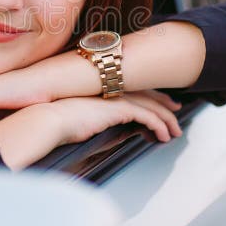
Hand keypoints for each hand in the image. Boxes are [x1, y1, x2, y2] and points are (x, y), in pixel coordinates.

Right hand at [51, 89, 182, 144]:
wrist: (49, 120)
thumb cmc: (58, 122)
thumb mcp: (81, 119)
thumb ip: (97, 120)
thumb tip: (109, 130)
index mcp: (102, 88)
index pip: (133, 90)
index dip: (149, 96)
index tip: (161, 102)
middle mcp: (112, 89)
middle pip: (147, 94)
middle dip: (164, 103)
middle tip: (176, 110)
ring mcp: (116, 97)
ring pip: (151, 106)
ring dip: (167, 120)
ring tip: (175, 131)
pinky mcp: (120, 108)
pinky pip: (148, 117)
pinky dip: (160, 126)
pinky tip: (165, 136)